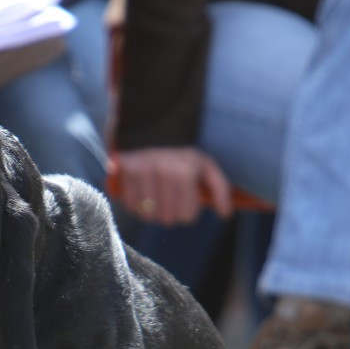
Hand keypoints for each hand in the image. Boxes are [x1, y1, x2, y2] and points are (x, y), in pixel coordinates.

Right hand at [111, 146, 233, 224]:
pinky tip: (142, 194)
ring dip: (153, 212)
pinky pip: (131, 206)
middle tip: (170, 199)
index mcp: (186, 171)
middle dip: (171, 213)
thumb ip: (220, 190)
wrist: (154, 130)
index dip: (188, 212)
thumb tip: (225, 215)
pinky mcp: (124, 171)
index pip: (187, 217)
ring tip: (156, 197)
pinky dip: (136, 206)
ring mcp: (141, 170)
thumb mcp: (206, 167)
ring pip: (148, 216)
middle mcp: (163, 171)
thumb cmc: (183, 156)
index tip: (185, 200)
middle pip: (167, 219)